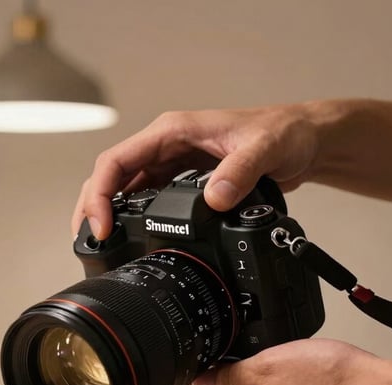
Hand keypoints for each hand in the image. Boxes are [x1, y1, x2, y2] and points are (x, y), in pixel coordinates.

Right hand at [72, 103, 319, 238]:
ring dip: (108, 215)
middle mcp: (164, 147)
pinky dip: (130, 220)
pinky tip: (128, 239)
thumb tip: (214, 198)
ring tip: (100, 245)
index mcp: (171, 132)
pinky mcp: (180, 183)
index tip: (101, 225)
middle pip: (110, 177)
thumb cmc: (283, 133)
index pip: (116, 161)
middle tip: (88, 241)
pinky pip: (144, 201)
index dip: (100, 194)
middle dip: (92, 208)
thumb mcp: (264, 148)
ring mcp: (170, 166)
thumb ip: (239, 172)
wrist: (302, 142)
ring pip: (123, 190)